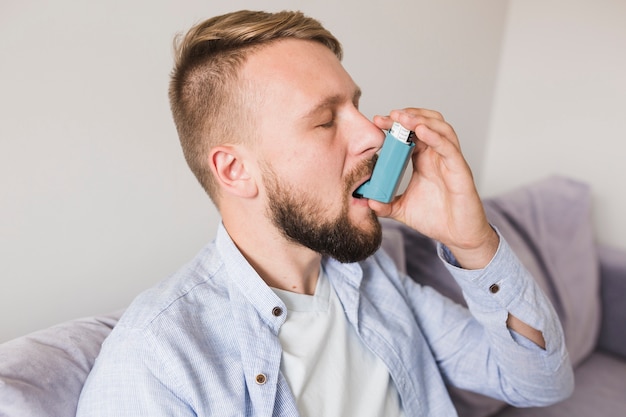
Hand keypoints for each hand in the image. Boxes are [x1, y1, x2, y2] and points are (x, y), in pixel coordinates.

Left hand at [369, 108, 497, 268]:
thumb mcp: (402, 210)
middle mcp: (437, 155)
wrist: (458, 236)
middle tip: (388, 116)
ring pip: (440, 128)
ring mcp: (450, 160)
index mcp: (424, 160)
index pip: (410, 132)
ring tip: (403, 118)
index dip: (395, 124)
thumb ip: (384, 204)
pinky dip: (435, 137)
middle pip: (426, 122)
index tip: (377, 121)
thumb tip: (365, 201)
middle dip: (408, 115)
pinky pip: (449, 148)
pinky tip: (421, 131)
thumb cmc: (436, 218)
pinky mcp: (460, 170)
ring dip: (421, 119)